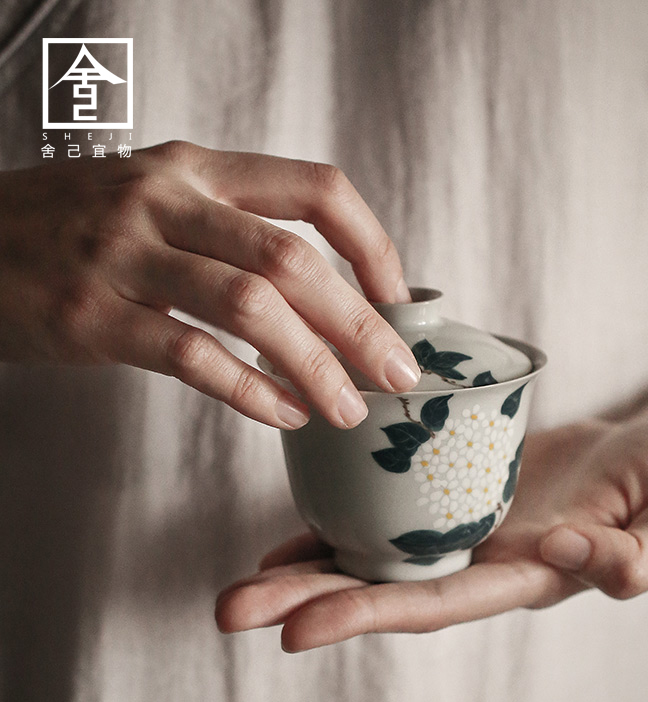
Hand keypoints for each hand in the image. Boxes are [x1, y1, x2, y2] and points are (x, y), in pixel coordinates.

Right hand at [0, 142, 419, 428]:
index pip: (315, 189)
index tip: (397, 296)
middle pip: (294, 260)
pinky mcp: (91, 316)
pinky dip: (250, 391)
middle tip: (397, 373)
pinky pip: (193, 358)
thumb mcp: (158, 197)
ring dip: (315, 366)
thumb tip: (324, 291)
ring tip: (349, 409)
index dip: (371, 244)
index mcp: (197, 169)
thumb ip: (233, 228)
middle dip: (360, 324)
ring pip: (251, 309)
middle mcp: (166, 201)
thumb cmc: (77, 226)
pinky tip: (284, 414)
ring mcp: (124, 256)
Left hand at [215, 418, 647, 649]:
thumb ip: (638, 554)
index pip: (439, 602)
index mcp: (528, 575)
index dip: (370, 613)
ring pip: (378, 555)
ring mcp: (466, 528)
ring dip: (307, 571)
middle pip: (387, 588)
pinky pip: (392, 512)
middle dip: (309, 601)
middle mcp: (483, 561)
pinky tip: (291, 538)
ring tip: (239, 587)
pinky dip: (340, 527)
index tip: (297, 627)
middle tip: (229, 612)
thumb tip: (569, 553)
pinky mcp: (457, 492)